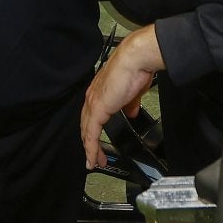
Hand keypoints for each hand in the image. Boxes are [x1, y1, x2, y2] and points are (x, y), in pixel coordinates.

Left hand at [81, 25, 165, 169]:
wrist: (135, 60)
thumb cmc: (135, 70)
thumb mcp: (133, 92)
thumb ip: (129, 104)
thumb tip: (131, 112)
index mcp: (100, 92)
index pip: (92, 116)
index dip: (93, 130)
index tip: (97, 143)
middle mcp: (93, 98)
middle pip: (86, 126)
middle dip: (90, 143)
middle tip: (94, 157)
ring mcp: (93, 103)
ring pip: (86, 132)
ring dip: (90, 149)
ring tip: (94, 162)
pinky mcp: (97, 109)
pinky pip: (91, 134)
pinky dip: (91, 148)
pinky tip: (93, 158)